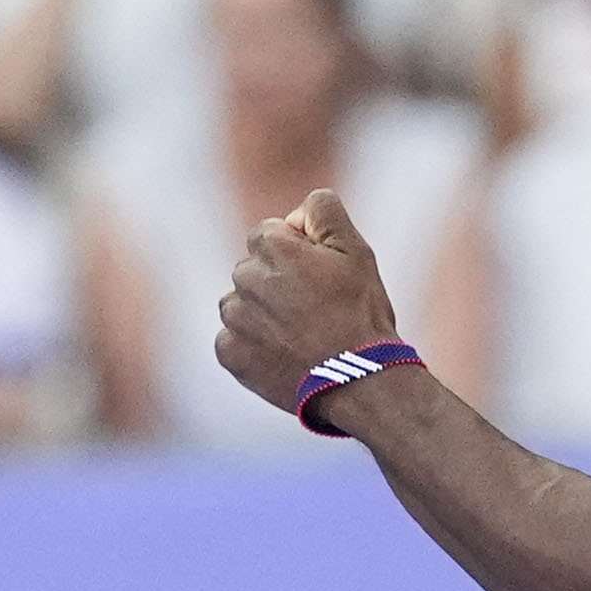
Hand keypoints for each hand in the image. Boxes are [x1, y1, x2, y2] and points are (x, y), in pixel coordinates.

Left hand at [215, 188, 400, 409]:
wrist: (358, 380)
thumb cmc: (360, 313)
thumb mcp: (356, 249)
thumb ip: (324, 210)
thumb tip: (297, 210)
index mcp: (272, 247)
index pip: (268, 235)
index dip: (296, 252)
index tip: (320, 277)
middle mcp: (244, 278)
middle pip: (252, 269)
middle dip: (275, 282)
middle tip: (314, 308)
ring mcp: (234, 318)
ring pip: (240, 304)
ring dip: (262, 313)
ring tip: (299, 333)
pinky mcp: (230, 354)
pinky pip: (232, 340)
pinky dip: (252, 346)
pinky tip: (284, 354)